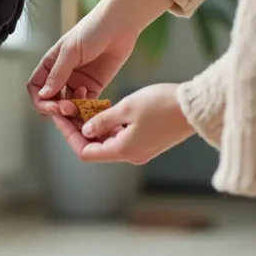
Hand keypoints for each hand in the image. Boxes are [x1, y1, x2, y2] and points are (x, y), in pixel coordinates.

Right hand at [27, 0, 171, 116]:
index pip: (36, 87)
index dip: (41, 100)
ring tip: (82, 111)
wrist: (120, 24)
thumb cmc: (93, 30)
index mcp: (50, 64)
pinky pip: (87, 105)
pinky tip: (93, 110)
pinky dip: (87, 111)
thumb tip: (43, 95)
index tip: (53, 106)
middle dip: (57, 110)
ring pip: (69, 106)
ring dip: (73, 113)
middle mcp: (62, 75)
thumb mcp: (71, 51)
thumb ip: (58, 73)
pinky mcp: (94, 86)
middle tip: (69, 111)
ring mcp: (78, 82)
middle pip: (52, 100)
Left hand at [51, 83, 194, 164]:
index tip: (60, 116)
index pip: (85, 151)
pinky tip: (104, 106)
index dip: (69, 135)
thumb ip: (103, 120)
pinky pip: (121, 135)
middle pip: (95, 145)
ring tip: (85, 101)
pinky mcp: (148, 140)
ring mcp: (140, 148)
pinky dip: (110, 123)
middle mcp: (130, 154)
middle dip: (79, 126)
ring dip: (94, 123)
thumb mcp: (126, 108)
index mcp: (123, 150)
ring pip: (107, 139)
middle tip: (70, 104)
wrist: (196, 108)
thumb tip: (85, 130)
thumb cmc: (163, 105)